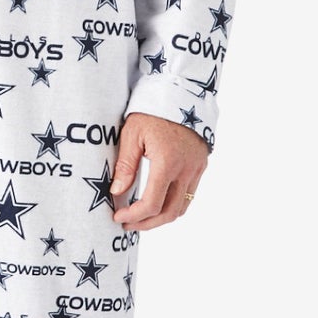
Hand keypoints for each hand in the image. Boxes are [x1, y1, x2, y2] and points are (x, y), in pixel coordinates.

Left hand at [109, 111, 207, 230]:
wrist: (181, 92)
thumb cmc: (153, 111)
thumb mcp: (132, 134)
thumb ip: (125, 165)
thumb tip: (117, 193)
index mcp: (167, 162)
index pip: (151, 203)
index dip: (134, 216)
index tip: (118, 216)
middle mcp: (186, 170)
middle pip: (169, 212)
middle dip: (147, 224)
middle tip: (128, 224)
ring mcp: (196, 169)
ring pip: (182, 207)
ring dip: (161, 217)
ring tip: (142, 217)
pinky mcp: (200, 166)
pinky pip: (189, 195)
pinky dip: (173, 205)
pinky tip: (158, 202)